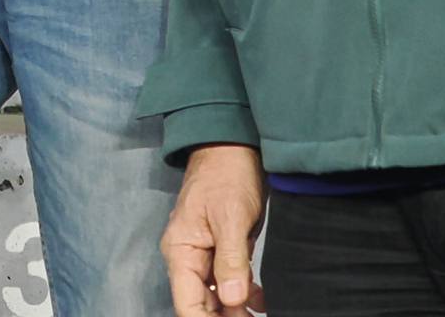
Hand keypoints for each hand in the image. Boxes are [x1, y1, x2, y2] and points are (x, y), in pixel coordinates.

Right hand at [163, 143, 266, 315]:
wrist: (233, 145)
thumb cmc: (226, 174)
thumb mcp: (230, 215)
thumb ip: (230, 259)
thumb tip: (232, 300)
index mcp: (181, 251)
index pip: (187, 304)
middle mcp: (189, 257)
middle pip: (202, 305)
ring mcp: (206, 255)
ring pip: (218, 297)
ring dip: (237, 310)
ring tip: (259, 315)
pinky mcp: (223, 250)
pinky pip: (230, 282)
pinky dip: (245, 294)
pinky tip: (262, 300)